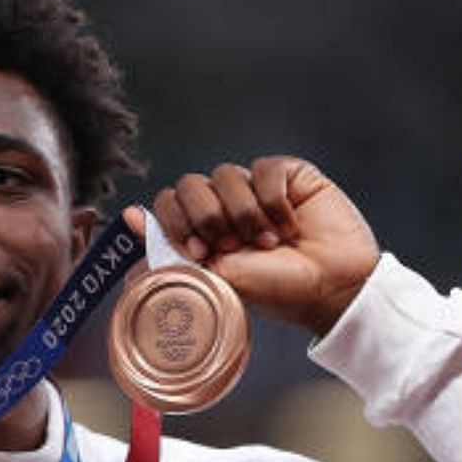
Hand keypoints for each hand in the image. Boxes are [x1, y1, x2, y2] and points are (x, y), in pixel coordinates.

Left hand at [142, 156, 378, 336]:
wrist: (333, 287)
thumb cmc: (280, 291)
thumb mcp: (220, 278)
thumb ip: (174, 248)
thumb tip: (128, 217)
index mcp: (205, 233)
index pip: (167, 204)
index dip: (174, 222)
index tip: (197, 251)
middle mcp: (226, 207)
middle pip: (189, 185)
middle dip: (207, 217)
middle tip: (231, 246)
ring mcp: (256, 189)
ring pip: (225, 175)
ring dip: (245, 214)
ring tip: (270, 242)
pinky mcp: (288, 175)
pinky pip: (263, 169)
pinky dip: (273, 200)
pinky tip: (290, 224)